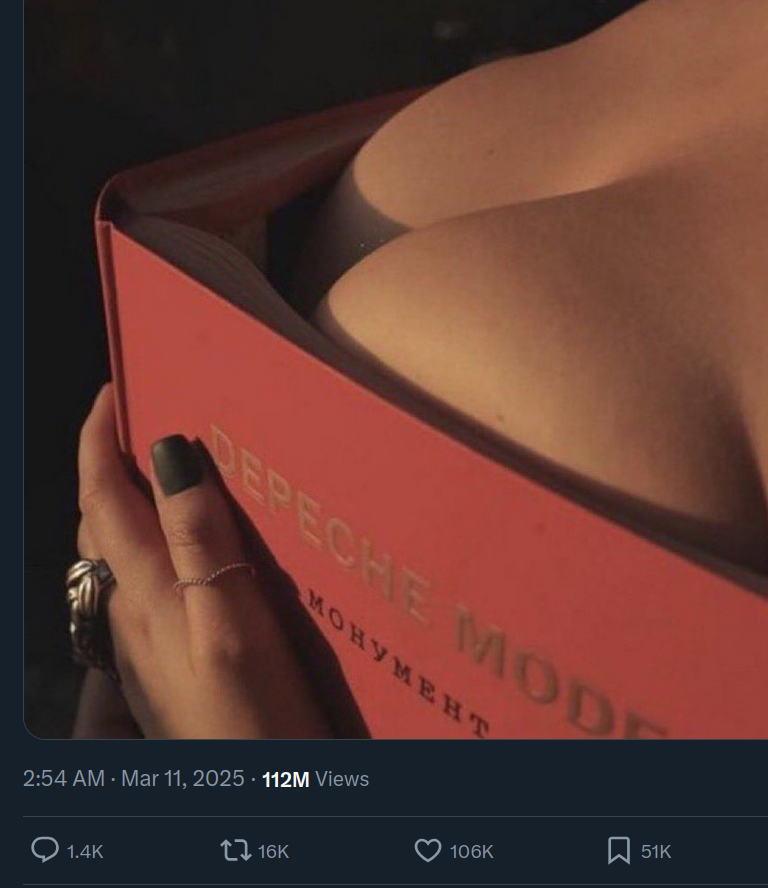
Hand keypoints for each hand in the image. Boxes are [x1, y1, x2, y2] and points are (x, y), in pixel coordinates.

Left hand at [76, 385, 332, 737]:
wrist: (251, 799)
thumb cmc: (249, 719)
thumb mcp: (230, 625)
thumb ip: (198, 540)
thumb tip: (168, 452)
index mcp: (146, 592)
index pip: (102, 498)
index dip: (96, 441)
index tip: (110, 390)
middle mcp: (132, 611)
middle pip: (101, 521)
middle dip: (107, 463)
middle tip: (142, 419)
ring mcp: (143, 640)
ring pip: (119, 553)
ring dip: (127, 501)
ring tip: (166, 469)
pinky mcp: (165, 661)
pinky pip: (142, 582)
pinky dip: (152, 542)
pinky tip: (190, 547)